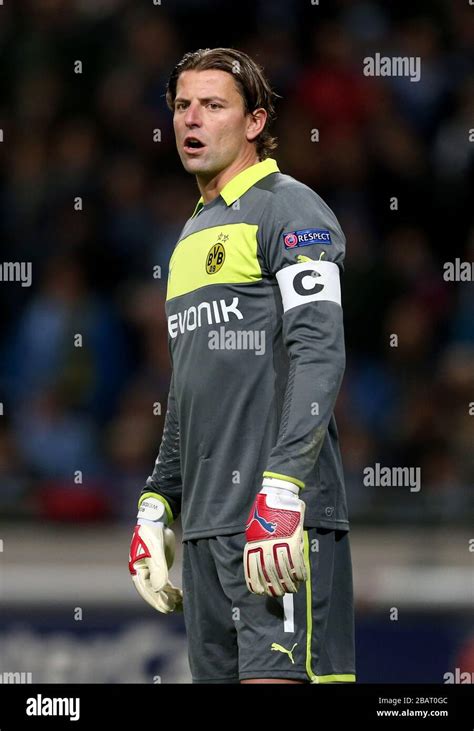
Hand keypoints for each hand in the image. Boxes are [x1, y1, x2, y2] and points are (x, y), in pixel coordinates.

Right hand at [128, 497, 182, 612]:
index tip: (169, 607)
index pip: (147, 590)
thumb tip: (159, 589)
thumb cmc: (152, 534)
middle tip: (177, 608)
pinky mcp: (160, 570)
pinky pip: (166, 585)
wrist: (156, 522)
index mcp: (138, 571)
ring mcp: (152, 573)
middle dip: (165, 601)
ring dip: (170, 597)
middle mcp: (143, 574)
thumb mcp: (156, 550)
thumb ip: (158, 568)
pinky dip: (173, 591)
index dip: (157, 600)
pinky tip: (181, 596)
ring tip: (183, 603)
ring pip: (161, 590)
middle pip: (153, 593)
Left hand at [244, 478, 305, 596]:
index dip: (257, 586)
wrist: (277, 496)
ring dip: (290, 584)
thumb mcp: (254, 529)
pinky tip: (302, 578)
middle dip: (276, 589)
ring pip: (285, 572)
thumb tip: (258, 562)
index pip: (253, 572)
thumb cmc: (265, 512)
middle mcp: (266, 548)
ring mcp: (280, 545)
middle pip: (270, 576)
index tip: (262, 593)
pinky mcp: (294, 541)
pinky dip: (301, 573)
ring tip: (293, 589)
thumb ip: (257, 545)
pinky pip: (298, 563)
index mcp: (254, 545)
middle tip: (280, 593)